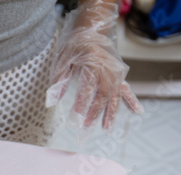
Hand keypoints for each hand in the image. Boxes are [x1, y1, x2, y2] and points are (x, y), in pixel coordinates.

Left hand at [46, 0, 142, 129]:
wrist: (93, 30)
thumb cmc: (76, 45)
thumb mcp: (63, 59)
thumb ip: (59, 80)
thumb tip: (52, 100)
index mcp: (92, 63)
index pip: (88, 87)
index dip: (82, 103)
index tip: (76, 116)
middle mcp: (107, 69)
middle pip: (102, 95)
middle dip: (94, 112)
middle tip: (85, 126)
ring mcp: (115, 73)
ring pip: (114, 96)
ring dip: (110, 113)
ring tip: (106, 129)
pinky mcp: (118, 75)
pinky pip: (126, 89)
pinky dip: (131, 101)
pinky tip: (137, 111)